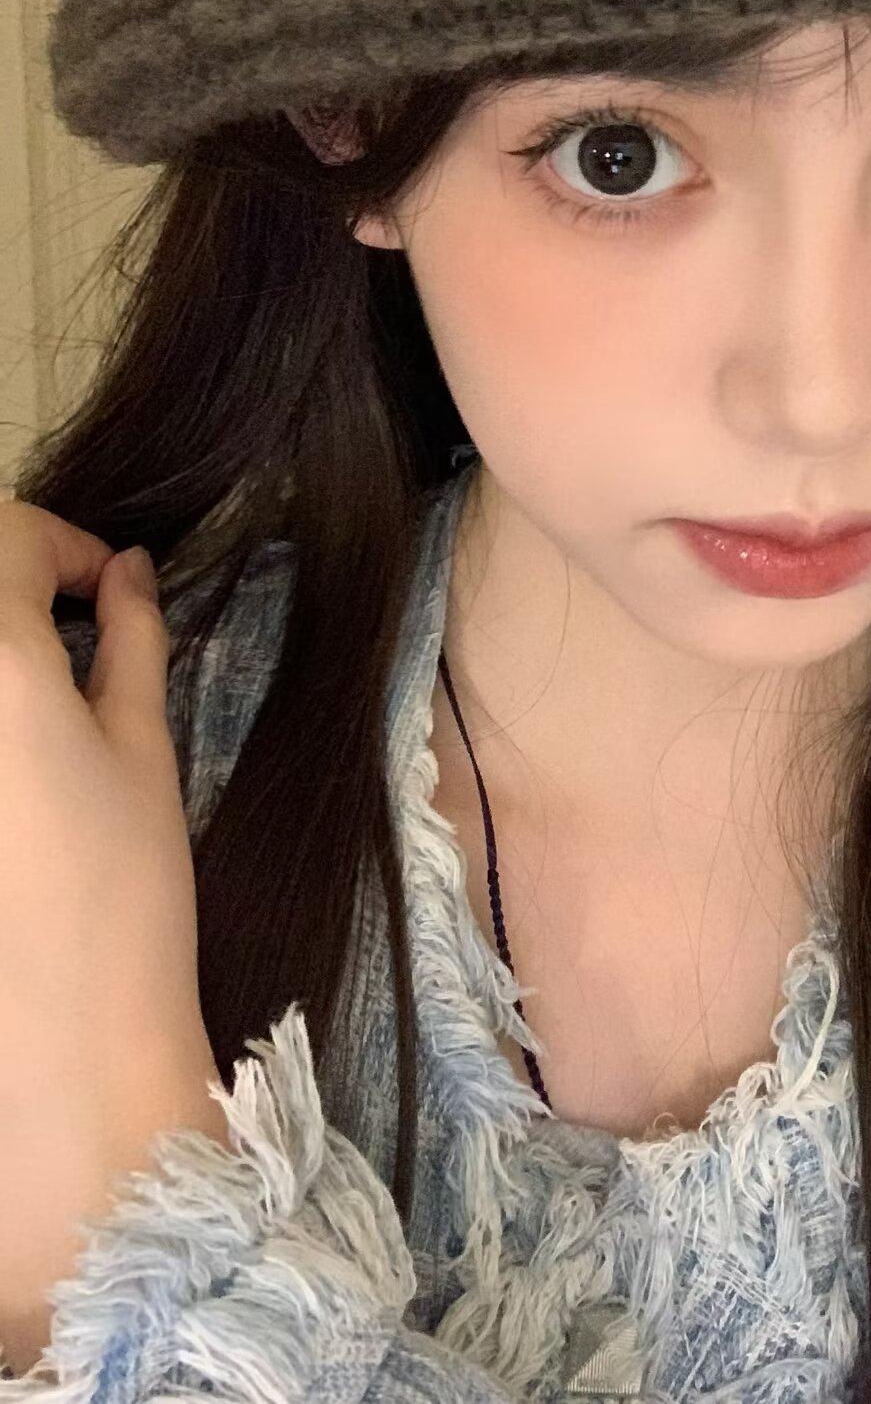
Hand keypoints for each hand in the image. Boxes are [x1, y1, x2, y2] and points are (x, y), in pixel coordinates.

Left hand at [0, 501, 227, 1345]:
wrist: (60, 1050)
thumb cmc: (124, 892)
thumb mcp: (142, 750)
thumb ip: (130, 642)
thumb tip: (124, 572)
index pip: (2, 535)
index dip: (57, 546)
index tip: (103, 590)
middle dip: (14, 591)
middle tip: (69, 634)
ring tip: (33, 709)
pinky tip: (12, 778)